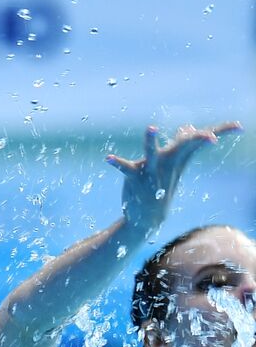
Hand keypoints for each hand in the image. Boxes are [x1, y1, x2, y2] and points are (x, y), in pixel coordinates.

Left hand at [108, 122, 241, 237]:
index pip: (200, 141)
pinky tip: (107, 158)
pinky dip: (117, 163)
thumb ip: (179, 145)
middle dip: (196, 140)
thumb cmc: (159, 188)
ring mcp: (152, 171)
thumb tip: (187, 127)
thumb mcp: (172, 166)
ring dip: (151, 141)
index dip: (220, 132)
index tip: (239, 126)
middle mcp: (168, 163)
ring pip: (153, 153)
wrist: (146, 219)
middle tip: (210, 136)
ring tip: (151, 127)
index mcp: (179, 159)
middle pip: (184, 146)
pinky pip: (125, 168)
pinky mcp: (135, 178)